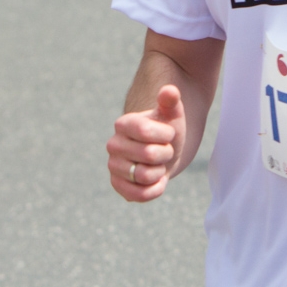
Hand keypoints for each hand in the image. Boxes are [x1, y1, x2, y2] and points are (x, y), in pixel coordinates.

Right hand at [106, 84, 183, 201]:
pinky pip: (139, 195)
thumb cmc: (167, 131)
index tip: (168, 134)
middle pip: (148, 155)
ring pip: (144, 176)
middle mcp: (113, 145)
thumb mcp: (172, 115)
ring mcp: (114, 166)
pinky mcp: (118, 186)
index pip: (145, 131)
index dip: (165, 135)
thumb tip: (169, 91)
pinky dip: (154, 189)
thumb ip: (171, 101)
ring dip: (160, 172)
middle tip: (164, 150)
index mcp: (123, 124)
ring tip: (158, 164)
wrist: (164, 152)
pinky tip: (157, 180)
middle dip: (165, 154)